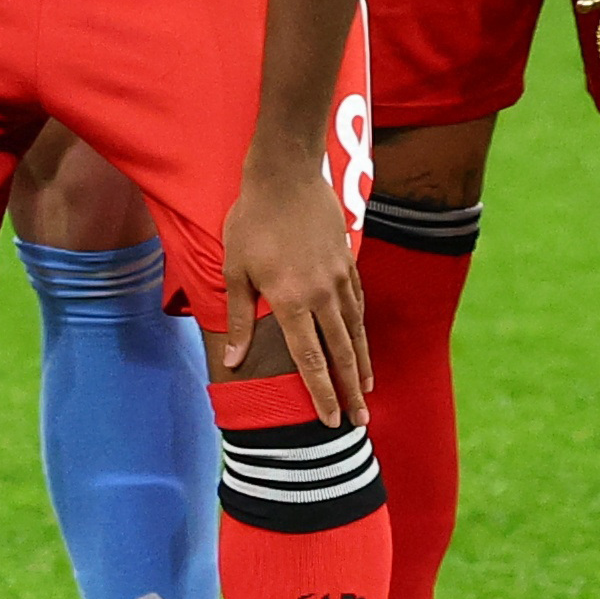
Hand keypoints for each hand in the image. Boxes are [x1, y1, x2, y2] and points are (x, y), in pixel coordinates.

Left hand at [219, 156, 367, 425]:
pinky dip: (361, 327)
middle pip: (340, 353)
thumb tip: (234, 362)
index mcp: (290, 301)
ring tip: (366, 390)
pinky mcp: (348, 263)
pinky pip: (358, 304)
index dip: (321, 393)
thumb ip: (240, 319)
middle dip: (349, 391)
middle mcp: (321, 295)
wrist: (286, 176)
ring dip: (360, 363)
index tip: (331, 420)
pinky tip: (361, 341)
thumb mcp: (235, 270)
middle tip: (360, 423)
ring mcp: (340, 279)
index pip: (310, 360)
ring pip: (355, 331)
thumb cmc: (251, 222)